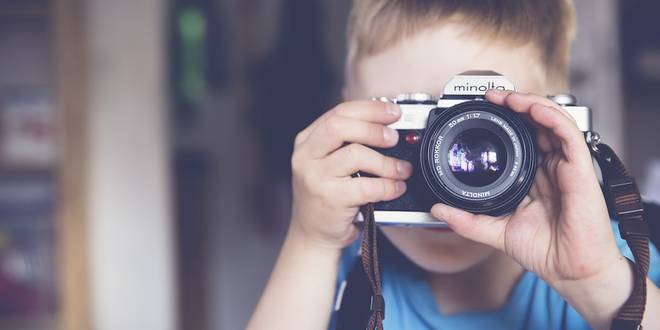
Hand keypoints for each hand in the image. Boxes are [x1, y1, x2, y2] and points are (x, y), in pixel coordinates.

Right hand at [289, 100, 412, 249]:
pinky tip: (395, 188)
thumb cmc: (326, 196)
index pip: (339, 112)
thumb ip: (347, 142)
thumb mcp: (327, 163)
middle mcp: (306, 156)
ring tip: (401, 169)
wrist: (312, 234)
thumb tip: (386, 124)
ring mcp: (315, 178)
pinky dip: (388, 186)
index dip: (370, 109)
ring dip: (386, 162)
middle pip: (341, 126)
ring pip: (356, 154)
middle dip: (374, 128)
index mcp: (307, 141)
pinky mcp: (330, 199)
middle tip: (394, 138)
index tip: (393, 111)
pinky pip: (367, 186)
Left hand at [431, 90, 631, 327]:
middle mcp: (551, 166)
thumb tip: (438, 209)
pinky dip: (551, 116)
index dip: (505, 120)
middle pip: (536, 123)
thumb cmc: (545, 251)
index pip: (522, 137)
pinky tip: (533, 109)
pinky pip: (568, 134)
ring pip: (552, 121)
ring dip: (530, 103)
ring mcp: (566, 166)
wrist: (570, 271)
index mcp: (534, 176)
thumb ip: (467, 220)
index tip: (482, 110)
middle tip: (491, 96)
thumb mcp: (495, 231)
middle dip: (514, 103)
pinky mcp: (580, 169)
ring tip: (507, 97)